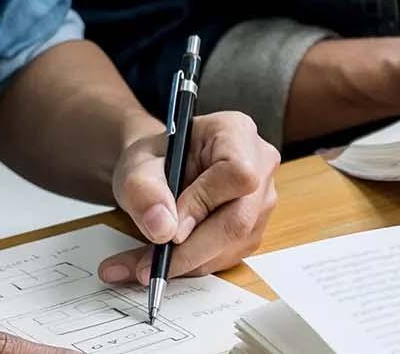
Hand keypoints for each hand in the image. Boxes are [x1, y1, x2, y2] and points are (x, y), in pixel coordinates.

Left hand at [99, 111, 279, 284]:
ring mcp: (262, 201)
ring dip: (186, 264)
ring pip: (233, 245)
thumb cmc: (154, 160)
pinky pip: (228, 256)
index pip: (238, 175)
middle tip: (147, 267)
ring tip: (139, 266)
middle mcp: (261, 166)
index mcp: (237, 133)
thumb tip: (163, 230)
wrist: (160, 170)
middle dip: (191, 250)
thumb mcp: (136, 166)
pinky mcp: (254, 228)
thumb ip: (144, 192)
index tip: (167, 230)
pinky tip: (160, 263)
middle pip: (239, 220)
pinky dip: (191, 266)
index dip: (204, 206)